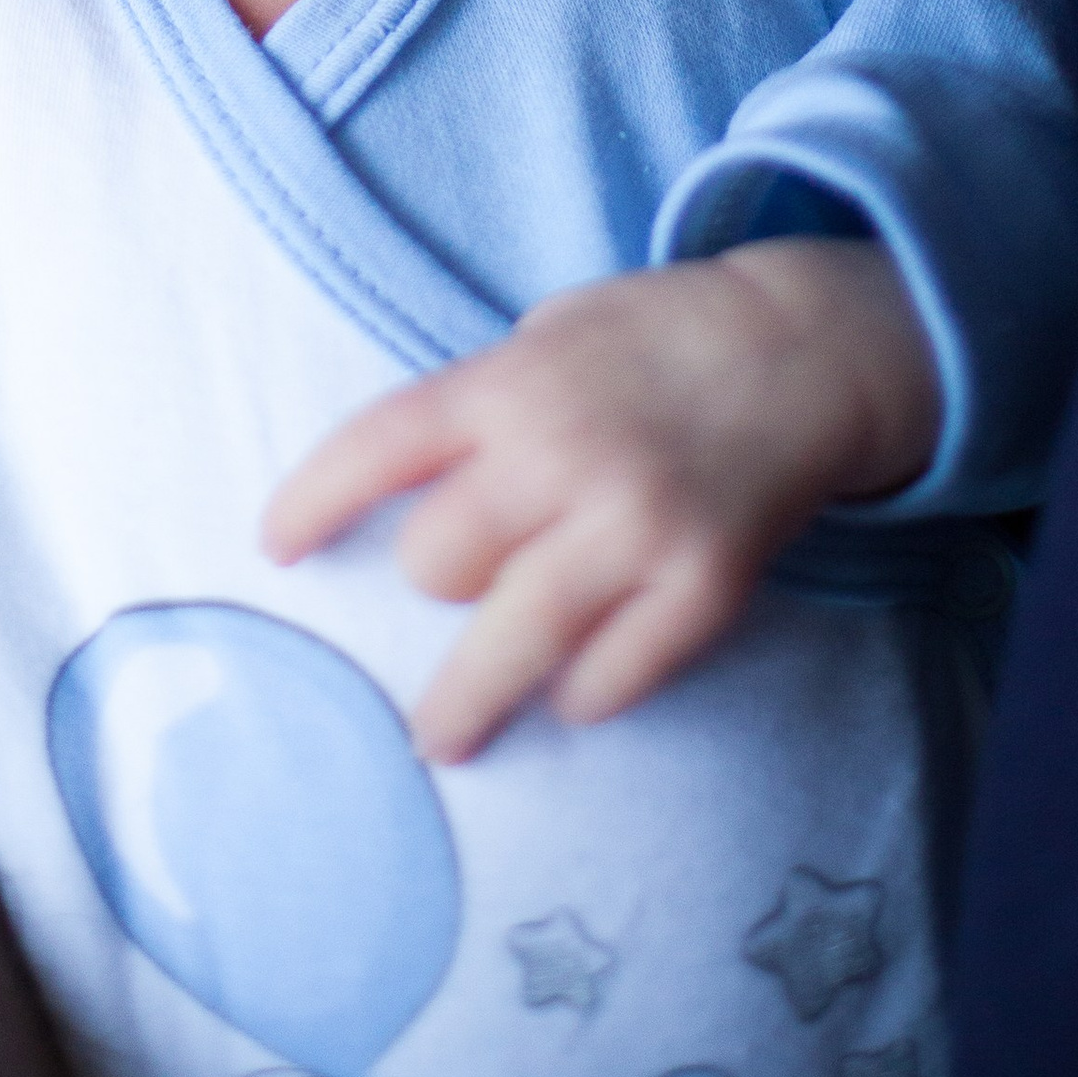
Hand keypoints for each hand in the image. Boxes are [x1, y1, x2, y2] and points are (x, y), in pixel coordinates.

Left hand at [261, 239, 938, 760]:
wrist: (802, 349)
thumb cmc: (653, 342)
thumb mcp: (549, 335)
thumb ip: (482, 408)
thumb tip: (405, 494)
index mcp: (509, 383)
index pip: (377, 446)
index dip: (314, 500)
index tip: (275, 549)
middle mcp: (561, 455)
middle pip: (437, 564)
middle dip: (439, 578)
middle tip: (459, 587)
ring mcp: (635, 526)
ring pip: (512, 643)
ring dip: (467, 702)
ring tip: (439, 741)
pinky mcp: (703, 587)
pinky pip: (612, 675)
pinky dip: (585, 692)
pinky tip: (576, 688)